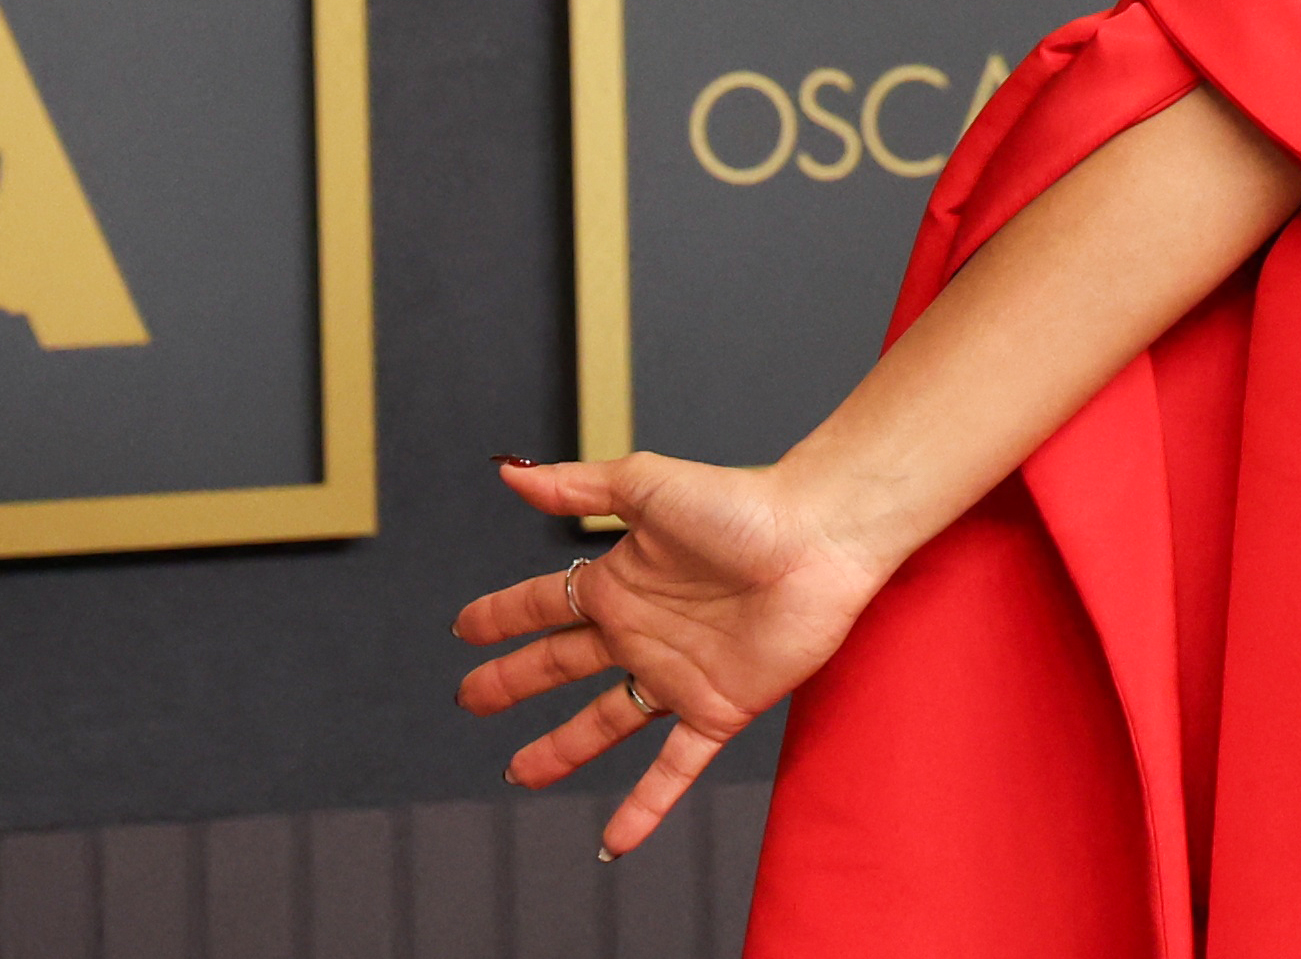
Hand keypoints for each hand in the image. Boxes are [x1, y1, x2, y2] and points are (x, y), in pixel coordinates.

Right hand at [452, 453, 887, 858]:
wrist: (822, 538)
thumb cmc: (745, 502)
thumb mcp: (648, 486)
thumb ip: (579, 485)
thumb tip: (509, 472)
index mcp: (622, 581)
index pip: (544, 604)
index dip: (503, 617)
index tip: (464, 628)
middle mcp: (643, 630)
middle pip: (561, 664)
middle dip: (515, 682)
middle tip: (470, 700)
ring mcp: (678, 673)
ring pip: (605, 721)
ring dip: (563, 749)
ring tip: (521, 774)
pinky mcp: (719, 707)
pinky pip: (674, 767)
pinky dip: (645, 806)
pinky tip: (616, 841)